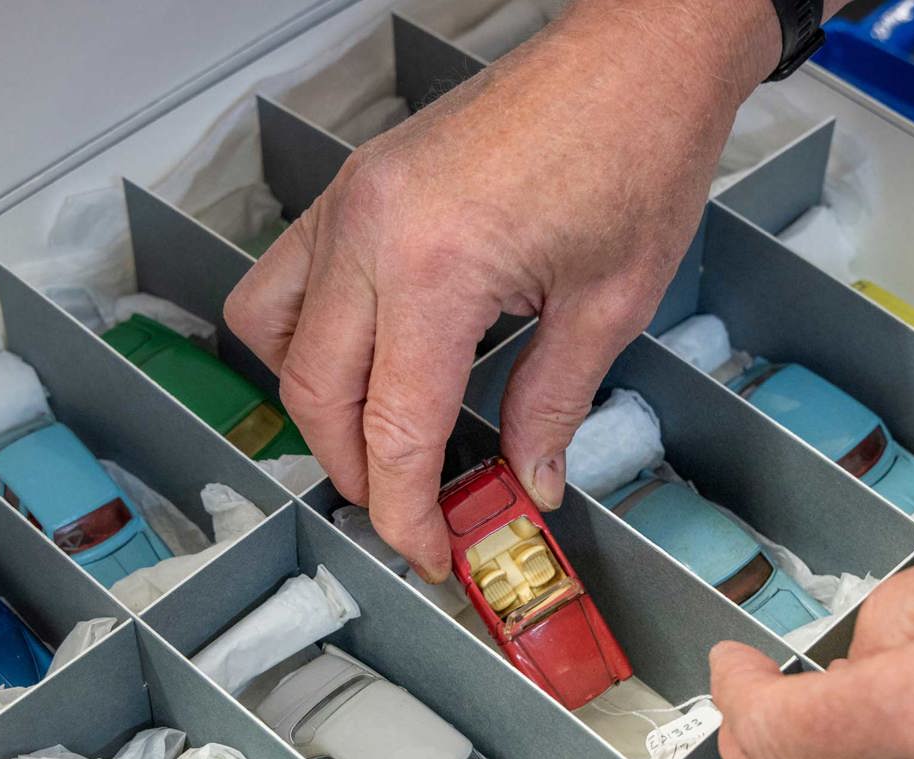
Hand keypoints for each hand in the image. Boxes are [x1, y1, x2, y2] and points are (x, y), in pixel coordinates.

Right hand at [224, 0, 779, 578]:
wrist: (637, 55)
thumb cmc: (636, 149)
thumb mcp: (607, 306)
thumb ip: (552, 406)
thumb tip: (526, 478)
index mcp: (434, 268)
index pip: (392, 428)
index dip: (405, 510)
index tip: (429, 549)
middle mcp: (370, 231)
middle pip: (316, 394)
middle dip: (356, 472)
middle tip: (410, 512)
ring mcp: (351, 200)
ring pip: (276, 336)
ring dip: (315, 408)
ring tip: (376, 444)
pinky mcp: (356, 184)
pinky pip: (287, 277)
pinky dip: (305, 336)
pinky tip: (360, 363)